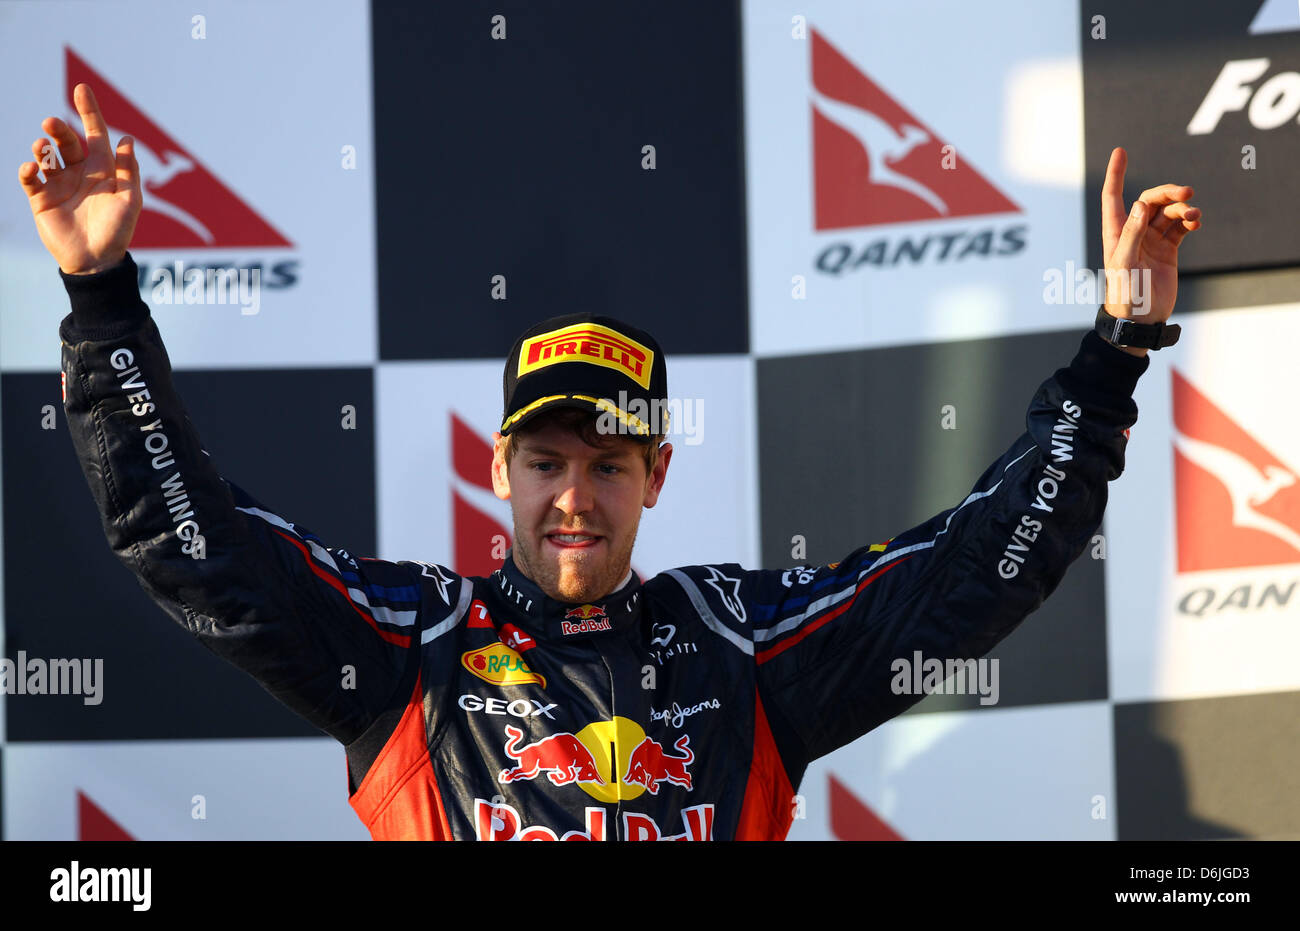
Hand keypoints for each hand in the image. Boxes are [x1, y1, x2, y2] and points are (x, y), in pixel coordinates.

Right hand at [17, 83, 141, 275]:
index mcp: (103, 170)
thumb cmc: (117, 231)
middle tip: (51, 123)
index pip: (95, 135)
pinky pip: (30, 179)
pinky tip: (30, 168)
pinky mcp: (41, 199)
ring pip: (46, 156)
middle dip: (59, 129)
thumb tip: (128, 139)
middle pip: (66, 142)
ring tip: (41, 146)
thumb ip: (128, 171)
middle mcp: (79, 172)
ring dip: (42, 147)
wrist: (96, 260)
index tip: (82, 89)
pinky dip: (27, 170)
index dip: (90, 112)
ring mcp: (59, 184)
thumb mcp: (129, 201)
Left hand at [1100, 147, 1201, 355]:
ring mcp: (1151, 241)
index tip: (1120, 151)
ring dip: (1183, 209)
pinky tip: (1196, 222)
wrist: (1140, 320)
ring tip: (1194, 215)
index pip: (1113, 197)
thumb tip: (1142, 205)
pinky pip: (1180, 227)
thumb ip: (1133, 234)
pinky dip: (1189, 220)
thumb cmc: (1125, 295)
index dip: (1116, 174)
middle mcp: (1133, 233)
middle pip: (1150, 201)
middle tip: (1186, 192)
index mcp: (1116, 233)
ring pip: (1169, 213)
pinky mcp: (1168, 251)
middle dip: (1167, 193)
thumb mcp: (1125, 264)